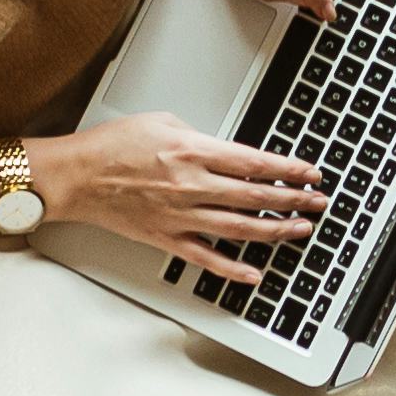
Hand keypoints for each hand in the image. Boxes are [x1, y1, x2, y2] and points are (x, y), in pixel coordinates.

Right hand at [38, 113, 325, 274]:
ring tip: (300, 230)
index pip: (255, 162)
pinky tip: (255, 274)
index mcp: (193, 151)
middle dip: (295, 200)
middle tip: (318, 202)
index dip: (289, 169)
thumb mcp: (161, 121)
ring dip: (276, 231)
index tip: (310, 173)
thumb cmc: (111, 145)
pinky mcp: (167, 238)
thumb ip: (199, 136)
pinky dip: (233, 269)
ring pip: (241, 228)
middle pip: (257, 196)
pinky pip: (207, 257)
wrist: (76, 176)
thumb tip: (225, 150)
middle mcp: (192, 185)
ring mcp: (181, 216)